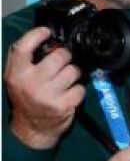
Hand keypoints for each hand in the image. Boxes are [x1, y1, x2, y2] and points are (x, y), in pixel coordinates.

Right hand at [4, 26, 85, 149]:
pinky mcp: (64, 106)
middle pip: (58, 57)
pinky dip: (79, 90)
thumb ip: (25, 61)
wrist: (33, 128)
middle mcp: (31, 84)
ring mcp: (48, 95)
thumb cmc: (26, 99)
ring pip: (73, 71)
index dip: (35, 35)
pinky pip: (80, 88)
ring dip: (73, 73)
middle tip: (64, 61)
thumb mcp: (16, 79)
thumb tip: (44, 40)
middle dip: (65, 56)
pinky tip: (70, 93)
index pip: (22, 48)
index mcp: (16, 74)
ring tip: (66, 80)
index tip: (46, 31)